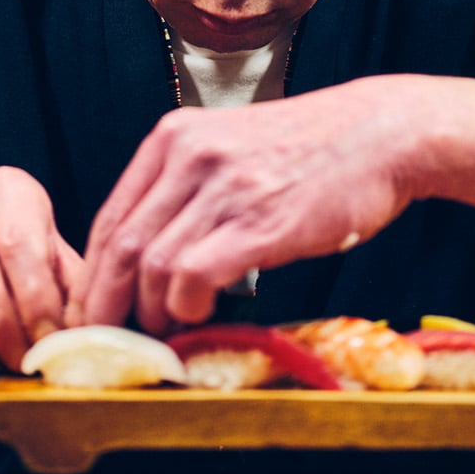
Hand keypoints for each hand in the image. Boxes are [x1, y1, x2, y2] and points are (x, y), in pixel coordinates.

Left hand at [70, 80, 419, 334]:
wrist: (383, 133)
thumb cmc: (313, 149)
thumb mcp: (232, 146)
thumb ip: (187, 188)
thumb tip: (150, 257)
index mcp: (174, 137)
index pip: (109, 217)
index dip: (92, 274)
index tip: (91, 310)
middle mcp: (189, 155)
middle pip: (119, 246)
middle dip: (104, 304)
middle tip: (105, 340)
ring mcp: (223, 186)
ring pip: (152, 266)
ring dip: (150, 314)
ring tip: (162, 335)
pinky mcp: (259, 220)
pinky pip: (194, 276)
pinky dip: (186, 308)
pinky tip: (198, 318)